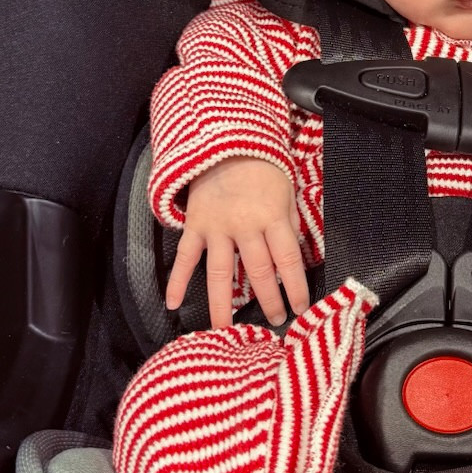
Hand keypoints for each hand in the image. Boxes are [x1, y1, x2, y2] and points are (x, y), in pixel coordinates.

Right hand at [166, 157, 309, 329]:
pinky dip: (176, 279)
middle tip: (274, 322)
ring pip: (219, 273)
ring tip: (224, 331)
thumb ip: (289, 224)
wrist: (226, 141)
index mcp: (273, 217)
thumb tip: (293, 256)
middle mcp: (245, 226)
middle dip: (268, 300)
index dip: (295, 287)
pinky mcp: (196, 225)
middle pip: (258, 272)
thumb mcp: (287, 191)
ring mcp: (217, 227)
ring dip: (222, 304)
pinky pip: (185, 256)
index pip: (288, 260)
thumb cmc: (262, 168)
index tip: (301, 308)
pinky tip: (171, 303)